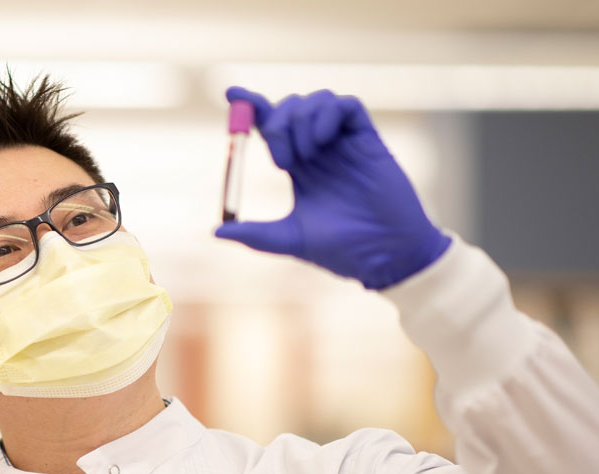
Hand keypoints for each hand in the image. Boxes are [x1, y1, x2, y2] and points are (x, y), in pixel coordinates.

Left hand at [214, 87, 450, 289]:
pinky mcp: (368, 140)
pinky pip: (347, 105)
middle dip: (274, 122)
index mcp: (298, 166)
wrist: (384, 255)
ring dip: (299, 120)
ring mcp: (343, 142)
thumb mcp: (289, 239)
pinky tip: (321, 143)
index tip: (231, 94)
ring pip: (316, 100)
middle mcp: (318, 149)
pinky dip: (327, 114)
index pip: (270, 124)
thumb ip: (253, 234)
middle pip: (288, 108)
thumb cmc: (341, 250)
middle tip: (280, 159)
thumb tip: (215, 232)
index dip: (251, 105)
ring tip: (304, 157)